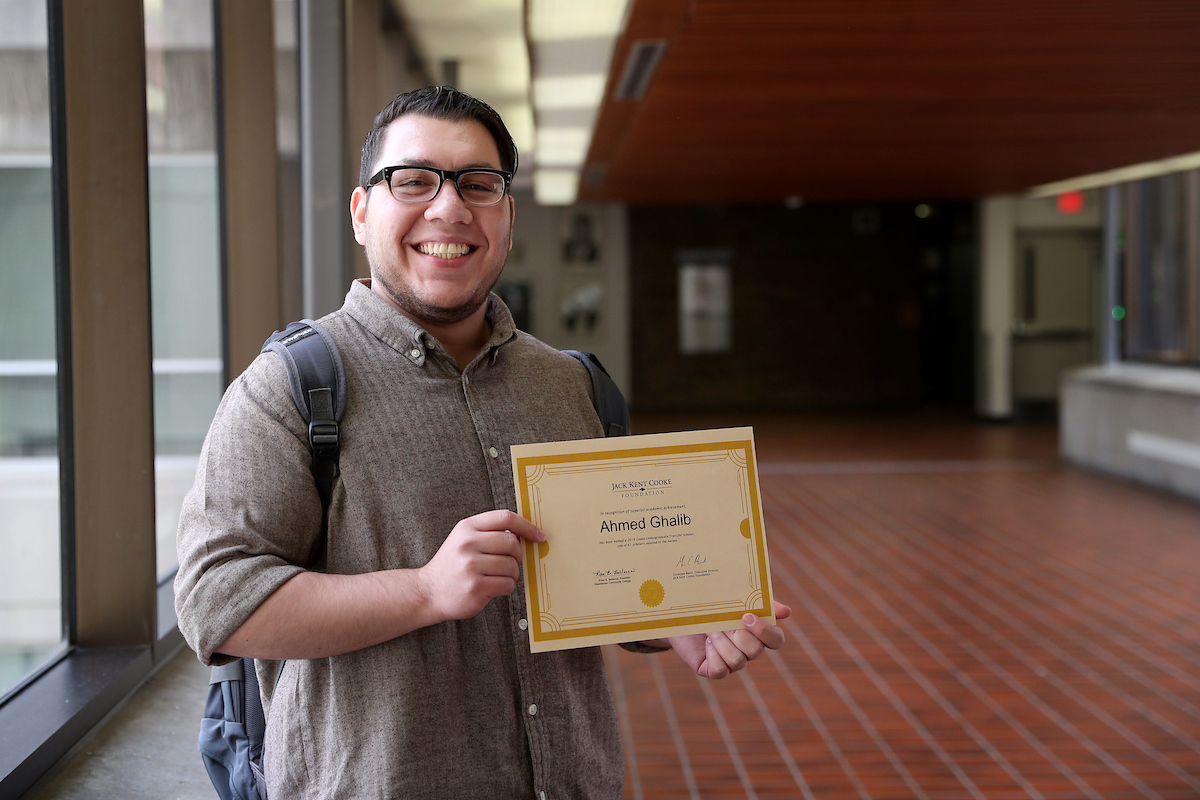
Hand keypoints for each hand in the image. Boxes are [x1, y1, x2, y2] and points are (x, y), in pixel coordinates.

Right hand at [417, 510, 543, 621]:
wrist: (428, 591)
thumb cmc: (452, 565)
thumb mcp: (463, 539)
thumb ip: (489, 532)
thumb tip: (524, 534)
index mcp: (466, 528)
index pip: (505, 518)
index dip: (527, 526)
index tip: (539, 536)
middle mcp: (467, 544)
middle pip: (513, 543)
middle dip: (518, 556)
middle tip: (511, 563)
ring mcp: (471, 566)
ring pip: (512, 566)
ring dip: (512, 574)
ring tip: (497, 577)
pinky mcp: (476, 587)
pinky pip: (508, 585)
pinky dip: (506, 587)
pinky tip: (493, 587)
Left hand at [668, 600, 790, 678]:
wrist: (680, 611)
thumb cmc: (711, 604)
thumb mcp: (734, 598)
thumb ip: (759, 602)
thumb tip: (786, 612)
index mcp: (758, 633)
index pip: (776, 640)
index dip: (765, 631)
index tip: (747, 617)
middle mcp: (748, 650)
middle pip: (756, 651)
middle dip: (736, 634)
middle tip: (721, 622)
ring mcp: (732, 662)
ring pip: (738, 660)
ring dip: (722, 642)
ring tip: (710, 630)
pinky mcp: (714, 670)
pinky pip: (721, 670)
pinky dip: (713, 655)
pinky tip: (706, 643)